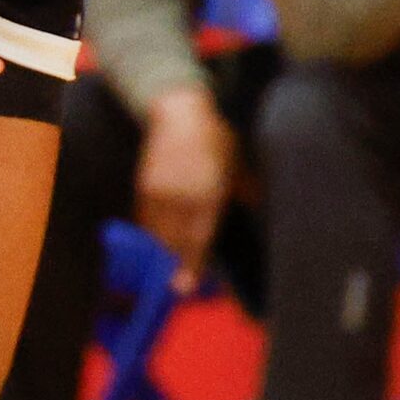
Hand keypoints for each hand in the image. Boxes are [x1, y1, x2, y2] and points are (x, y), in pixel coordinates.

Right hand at [136, 87, 236, 290]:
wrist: (179, 114)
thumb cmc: (216, 139)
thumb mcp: (236, 166)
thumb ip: (242, 194)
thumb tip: (255, 215)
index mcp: (208, 194)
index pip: (198, 238)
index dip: (191, 264)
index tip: (184, 286)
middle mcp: (180, 196)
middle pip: (174, 240)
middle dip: (176, 263)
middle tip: (180, 286)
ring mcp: (158, 192)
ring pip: (157, 231)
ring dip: (164, 248)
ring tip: (170, 264)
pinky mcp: (143, 186)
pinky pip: (146, 217)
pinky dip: (152, 229)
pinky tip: (159, 238)